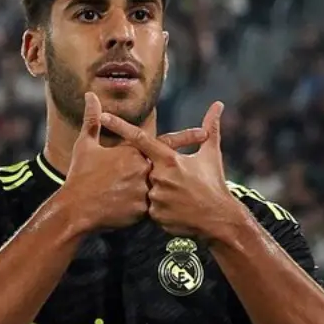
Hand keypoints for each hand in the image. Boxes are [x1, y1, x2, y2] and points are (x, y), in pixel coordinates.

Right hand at [63, 92, 207, 230]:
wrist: (75, 210)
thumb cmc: (80, 176)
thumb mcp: (85, 146)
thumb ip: (92, 120)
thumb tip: (89, 96)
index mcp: (134, 152)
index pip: (166, 142)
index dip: (186, 137)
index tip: (205, 132)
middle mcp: (143, 170)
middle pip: (166, 168)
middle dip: (177, 171)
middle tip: (193, 174)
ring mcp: (144, 191)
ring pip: (160, 190)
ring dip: (162, 192)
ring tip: (158, 197)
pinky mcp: (143, 211)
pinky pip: (153, 209)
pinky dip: (151, 209)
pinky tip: (143, 212)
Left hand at [100, 101, 243, 238]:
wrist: (219, 219)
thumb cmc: (214, 183)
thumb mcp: (212, 154)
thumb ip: (211, 127)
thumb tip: (218, 104)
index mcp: (170, 160)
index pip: (140, 139)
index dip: (120, 127)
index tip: (104, 116)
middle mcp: (159, 177)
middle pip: (145, 170)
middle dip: (156, 175)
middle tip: (178, 184)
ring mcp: (156, 197)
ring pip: (147, 189)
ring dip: (159, 191)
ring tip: (180, 199)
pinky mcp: (155, 215)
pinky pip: (150, 208)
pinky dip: (160, 206)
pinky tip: (176, 210)